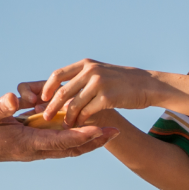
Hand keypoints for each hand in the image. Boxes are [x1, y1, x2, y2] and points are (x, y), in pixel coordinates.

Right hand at [0, 92, 113, 162]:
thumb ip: (1, 106)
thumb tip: (14, 99)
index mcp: (27, 143)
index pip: (61, 140)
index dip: (83, 135)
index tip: (102, 129)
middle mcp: (35, 150)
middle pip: (71, 148)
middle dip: (94, 141)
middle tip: (116, 131)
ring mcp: (34, 149)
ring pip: (68, 148)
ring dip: (88, 141)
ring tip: (107, 132)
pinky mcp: (32, 145)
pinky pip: (59, 144)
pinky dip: (75, 138)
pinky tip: (84, 129)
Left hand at [39, 59, 160, 125]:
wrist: (147, 84)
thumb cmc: (120, 82)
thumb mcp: (100, 72)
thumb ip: (81, 78)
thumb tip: (59, 91)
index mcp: (86, 64)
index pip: (57, 75)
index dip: (47, 89)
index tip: (41, 100)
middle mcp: (91, 71)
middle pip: (62, 91)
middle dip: (51, 106)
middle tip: (45, 117)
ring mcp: (99, 83)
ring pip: (73, 104)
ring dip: (66, 117)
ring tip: (64, 125)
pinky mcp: (107, 97)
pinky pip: (87, 112)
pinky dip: (80, 120)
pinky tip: (78, 125)